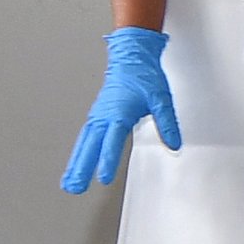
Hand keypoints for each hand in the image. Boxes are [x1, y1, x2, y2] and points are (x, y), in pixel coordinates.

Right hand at [60, 26, 178, 192]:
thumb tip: (174, 143)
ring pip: (84, 143)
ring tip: (69, 183)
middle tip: (76, 187)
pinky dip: (79, 151)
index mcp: (120, 112)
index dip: (107, 160)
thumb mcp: (161, 98)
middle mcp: (105, 115)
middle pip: (91, 146)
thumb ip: (168, 122)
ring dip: (76, 163)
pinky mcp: (97, 115)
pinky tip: (76, 163)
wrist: (131, 56)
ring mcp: (98, 115)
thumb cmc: (145, 76)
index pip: (112, 141)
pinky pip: (85, 136)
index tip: (103, 178)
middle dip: (82, 168)